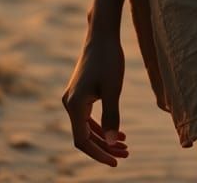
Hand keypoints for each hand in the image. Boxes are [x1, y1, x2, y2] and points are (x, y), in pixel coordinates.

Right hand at [61, 29, 128, 165]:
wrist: (102, 34)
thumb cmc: (109, 59)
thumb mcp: (113, 88)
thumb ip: (111, 116)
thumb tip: (111, 142)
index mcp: (74, 105)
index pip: (82, 141)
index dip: (99, 154)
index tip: (116, 162)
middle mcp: (69, 103)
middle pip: (84, 136)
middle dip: (105, 147)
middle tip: (126, 154)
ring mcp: (73, 98)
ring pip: (87, 127)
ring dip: (104, 138)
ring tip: (126, 145)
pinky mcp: (80, 92)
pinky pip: (88, 117)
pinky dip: (101, 126)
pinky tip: (118, 131)